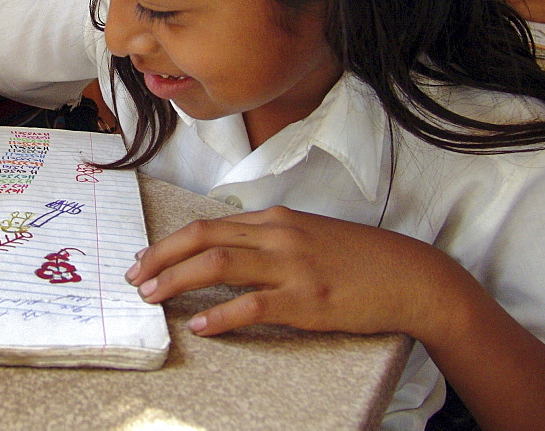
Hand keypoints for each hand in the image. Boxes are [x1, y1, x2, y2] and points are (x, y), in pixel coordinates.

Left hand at [125, 206, 461, 338]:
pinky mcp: (307, 299)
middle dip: (161, 256)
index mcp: (275, 220)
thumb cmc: (357, 258)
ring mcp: (292, 266)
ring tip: (153, 296)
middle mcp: (277, 235)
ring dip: (177, 279)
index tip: (147, 259)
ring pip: (219, 264)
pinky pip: (253, 305)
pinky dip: (222, 314)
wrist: (409, 276)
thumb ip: (268, 239)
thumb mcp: (307, 236)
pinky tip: (202, 324)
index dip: (170, 243)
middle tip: (135, 278)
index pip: (209, 226)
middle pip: (203, 238)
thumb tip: (226, 251)